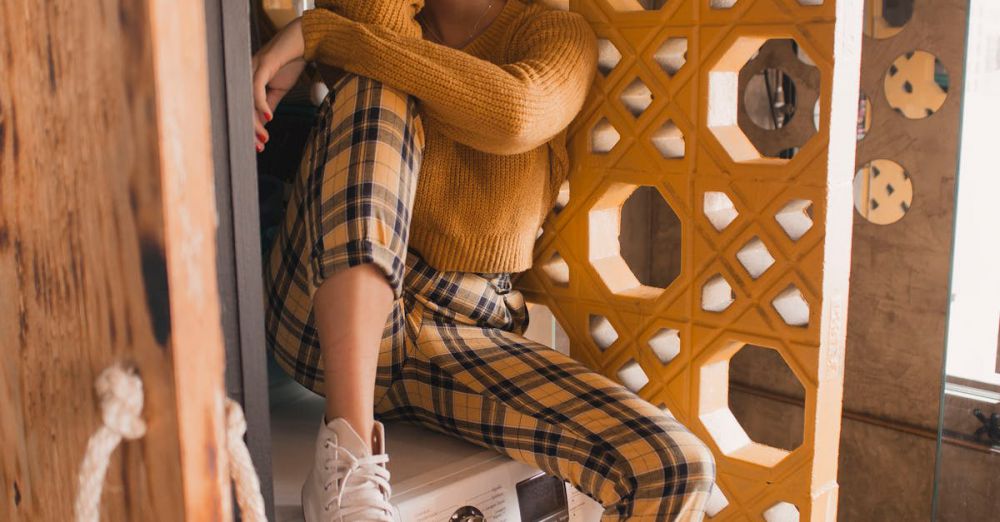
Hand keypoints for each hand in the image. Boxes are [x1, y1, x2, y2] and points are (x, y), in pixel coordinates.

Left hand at [252, 17, 306, 151]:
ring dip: (255, 123)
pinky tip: (268, 118)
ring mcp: (252, 69)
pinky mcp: (262, 65)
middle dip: (249, 131)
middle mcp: (246, 75)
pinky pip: (257, 89)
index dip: (250, 129)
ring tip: (264, 139)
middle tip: (259, 148)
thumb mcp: (280, 88)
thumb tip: (264, 121)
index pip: (245, 110)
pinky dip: (261, 105)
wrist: (304, 40)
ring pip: (247, 102)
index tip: (258, 147)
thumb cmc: (291, 61)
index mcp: (249, 82)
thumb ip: (270, 103)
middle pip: (241, 108)